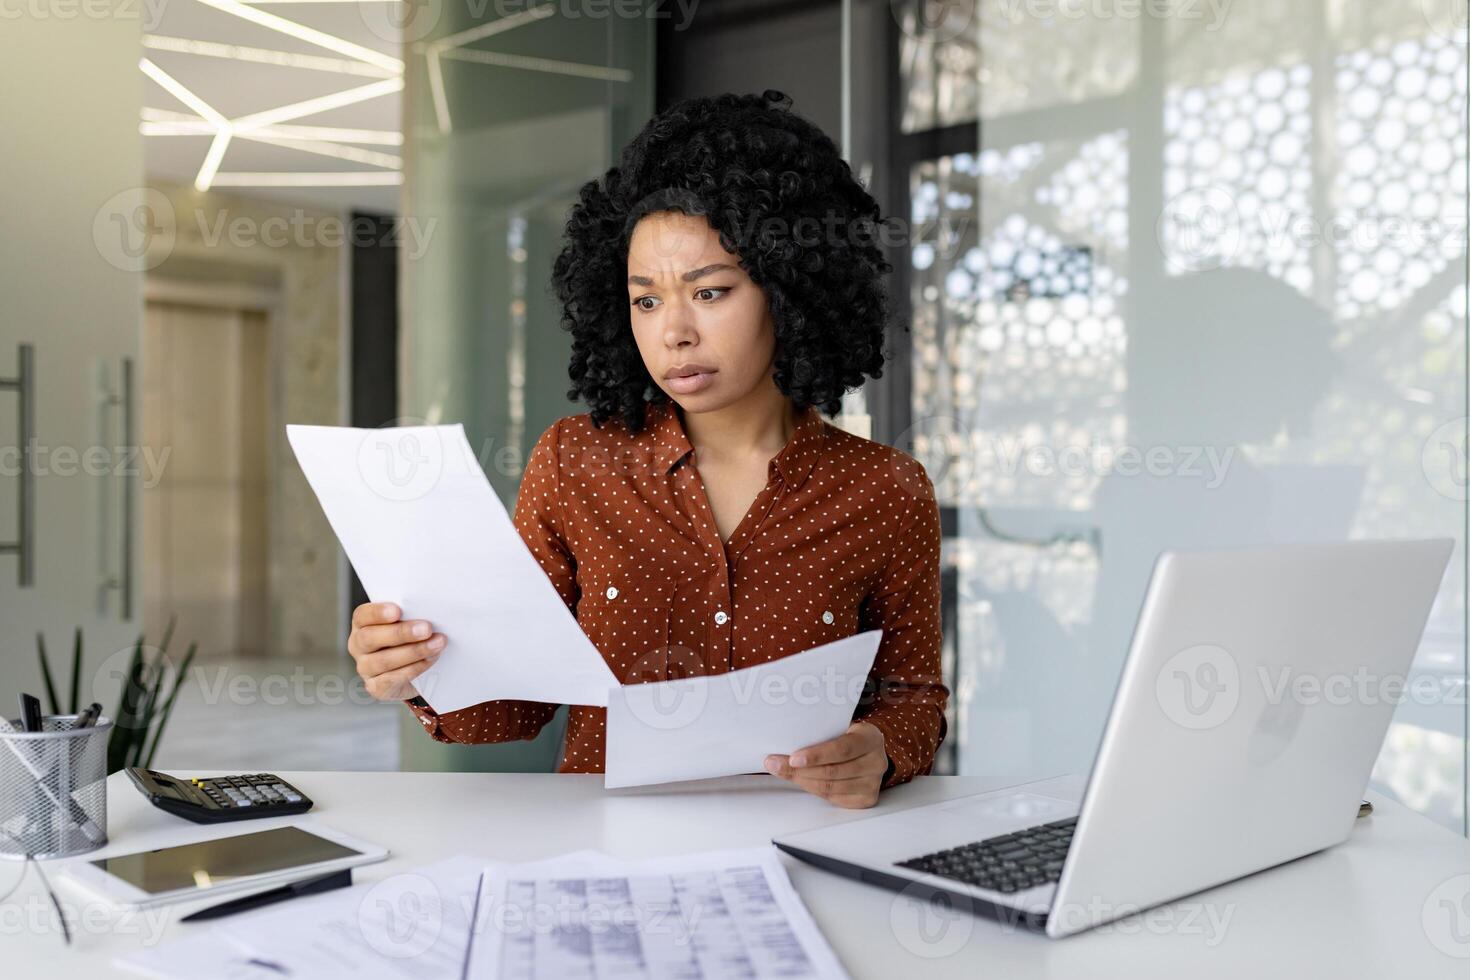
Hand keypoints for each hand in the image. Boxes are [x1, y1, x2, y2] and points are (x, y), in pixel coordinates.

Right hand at [347, 602, 446, 700]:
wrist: (418, 671)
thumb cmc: (412, 637)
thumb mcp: (409, 621)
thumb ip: (412, 614)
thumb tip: (430, 607)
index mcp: (362, 624)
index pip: (362, 616)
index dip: (378, 613)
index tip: (398, 610)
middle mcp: (358, 645)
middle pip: (370, 638)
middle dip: (401, 633)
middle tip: (427, 628)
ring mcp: (365, 668)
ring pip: (383, 661)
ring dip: (414, 651)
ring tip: (437, 644)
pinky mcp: (376, 687)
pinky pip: (392, 680)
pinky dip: (414, 668)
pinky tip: (430, 659)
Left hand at [764, 721, 888, 808]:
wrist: (869, 751)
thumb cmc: (849, 737)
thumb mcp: (841, 728)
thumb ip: (821, 734)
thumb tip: (785, 744)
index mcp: (870, 738)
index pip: (842, 749)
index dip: (816, 755)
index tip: (793, 758)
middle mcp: (876, 762)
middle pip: (833, 771)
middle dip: (800, 770)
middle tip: (776, 764)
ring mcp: (873, 783)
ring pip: (830, 787)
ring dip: (802, 780)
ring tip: (782, 772)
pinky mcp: (866, 799)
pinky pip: (833, 797)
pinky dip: (813, 789)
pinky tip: (801, 780)